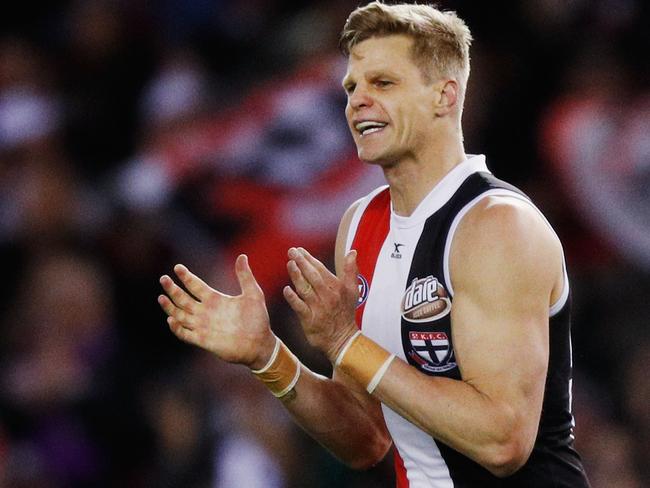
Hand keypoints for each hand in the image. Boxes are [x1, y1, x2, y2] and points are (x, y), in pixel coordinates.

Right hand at [158, 254, 275, 368]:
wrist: (260, 344)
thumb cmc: (258, 319)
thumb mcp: (253, 294)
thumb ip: (245, 276)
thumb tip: (242, 256)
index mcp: (215, 299)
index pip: (196, 286)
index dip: (186, 277)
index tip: (178, 267)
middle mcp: (206, 312)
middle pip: (183, 299)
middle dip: (172, 289)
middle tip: (163, 278)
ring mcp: (203, 326)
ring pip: (180, 315)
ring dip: (170, 307)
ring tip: (161, 297)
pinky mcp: (203, 340)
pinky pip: (185, 334)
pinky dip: (177, 328)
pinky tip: (171, 319)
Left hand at [283, 247, 358, 361]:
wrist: (343, 338)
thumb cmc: (345, 312)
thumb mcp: (353, 290)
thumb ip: (350, 270)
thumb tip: (352, 252)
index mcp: (337, 287)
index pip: (321, 269)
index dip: (309, 258)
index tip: (300, 250)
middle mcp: (327, 296)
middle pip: (312, 276)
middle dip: (301, 262)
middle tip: (291, 251)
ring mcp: (318, 308)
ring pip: (305, 289)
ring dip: (296, 276)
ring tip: (289, 264)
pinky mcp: (310, 320)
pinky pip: (299, 307)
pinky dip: (292, 298)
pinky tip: (286, 289)